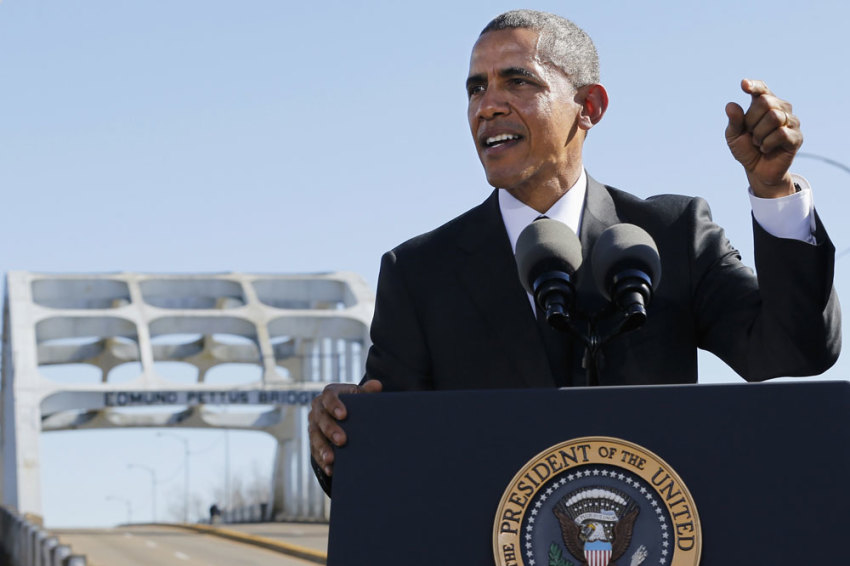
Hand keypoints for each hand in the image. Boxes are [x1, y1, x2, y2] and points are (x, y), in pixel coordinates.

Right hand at [308, 379, 382, 476]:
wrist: (343, 413)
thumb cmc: (354, 402)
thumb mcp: (359, 395)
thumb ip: (367, 391)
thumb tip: (377, 385)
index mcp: (329, 394)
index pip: (329, 397)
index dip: (334, 405)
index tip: (343, 415)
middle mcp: (318, 409)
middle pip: (321, 418)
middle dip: (330, 430)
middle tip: (342, 440)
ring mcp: (313, 426)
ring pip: (315, 436)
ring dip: (323, 448)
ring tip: (331, 459)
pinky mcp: (313, 441)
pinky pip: (315, 451)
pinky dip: (322, 461)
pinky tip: (330, 469)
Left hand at [725, 79, 801, 197]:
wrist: (757, 171)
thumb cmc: (746, 149)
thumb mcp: (734, 136)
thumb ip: (734, 121)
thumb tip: (731, 105)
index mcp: (764, 104)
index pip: (762, 89)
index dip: (754, 86)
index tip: (743, 85)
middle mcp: (781, 108)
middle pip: (766, 102)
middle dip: (751, 121)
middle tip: (751, 134)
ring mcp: (791, 122)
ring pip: (774, 117)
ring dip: (759, 133)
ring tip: (758, 143)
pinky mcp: (796, 137)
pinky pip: (781, 133)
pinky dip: (767, 143)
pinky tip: (766, 148)